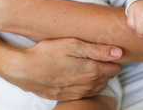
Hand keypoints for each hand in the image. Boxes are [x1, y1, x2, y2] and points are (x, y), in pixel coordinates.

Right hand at [3, 38, 121, 100]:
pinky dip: (86, 84)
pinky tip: (77, 75)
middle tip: (95, 55)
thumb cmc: (46, 53)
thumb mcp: (72, 44)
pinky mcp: (68, 96)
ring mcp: (77, 93)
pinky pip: (85, 93)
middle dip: (105, 67)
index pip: (115, 68)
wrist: (24, 70)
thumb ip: (97, 49)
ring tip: (86, 64)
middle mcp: (87, 85)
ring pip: (97, 86)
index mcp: (91, 70)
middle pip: (107, 78)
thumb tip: (118, 52)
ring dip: (96, 77)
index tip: (106, 51)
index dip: (112, 58)